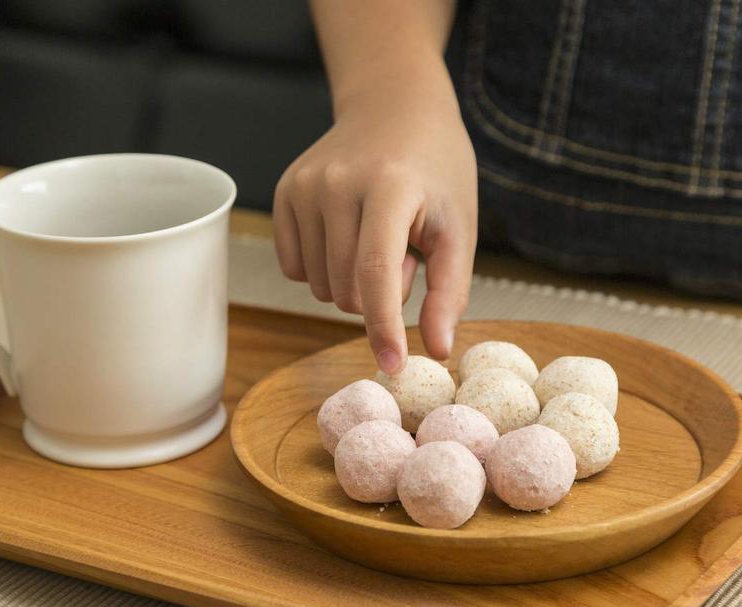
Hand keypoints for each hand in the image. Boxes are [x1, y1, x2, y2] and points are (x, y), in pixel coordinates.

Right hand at [273, 93, 477, 373]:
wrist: (394, 106)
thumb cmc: (436, 168)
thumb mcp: (459, 226)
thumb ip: (450, 291)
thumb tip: (436, 350)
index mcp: (388, 186)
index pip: (374, 273)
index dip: (383, 327)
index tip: (394, 365)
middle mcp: (334, 183)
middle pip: (347, 290)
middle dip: (379, 295)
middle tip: (405, 254)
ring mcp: (302, 187)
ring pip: (319, 286)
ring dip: (351, 283)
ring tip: (377, 239)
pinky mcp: (282, 193)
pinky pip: (293, 270)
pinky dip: (322, 269)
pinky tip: (346, 236)